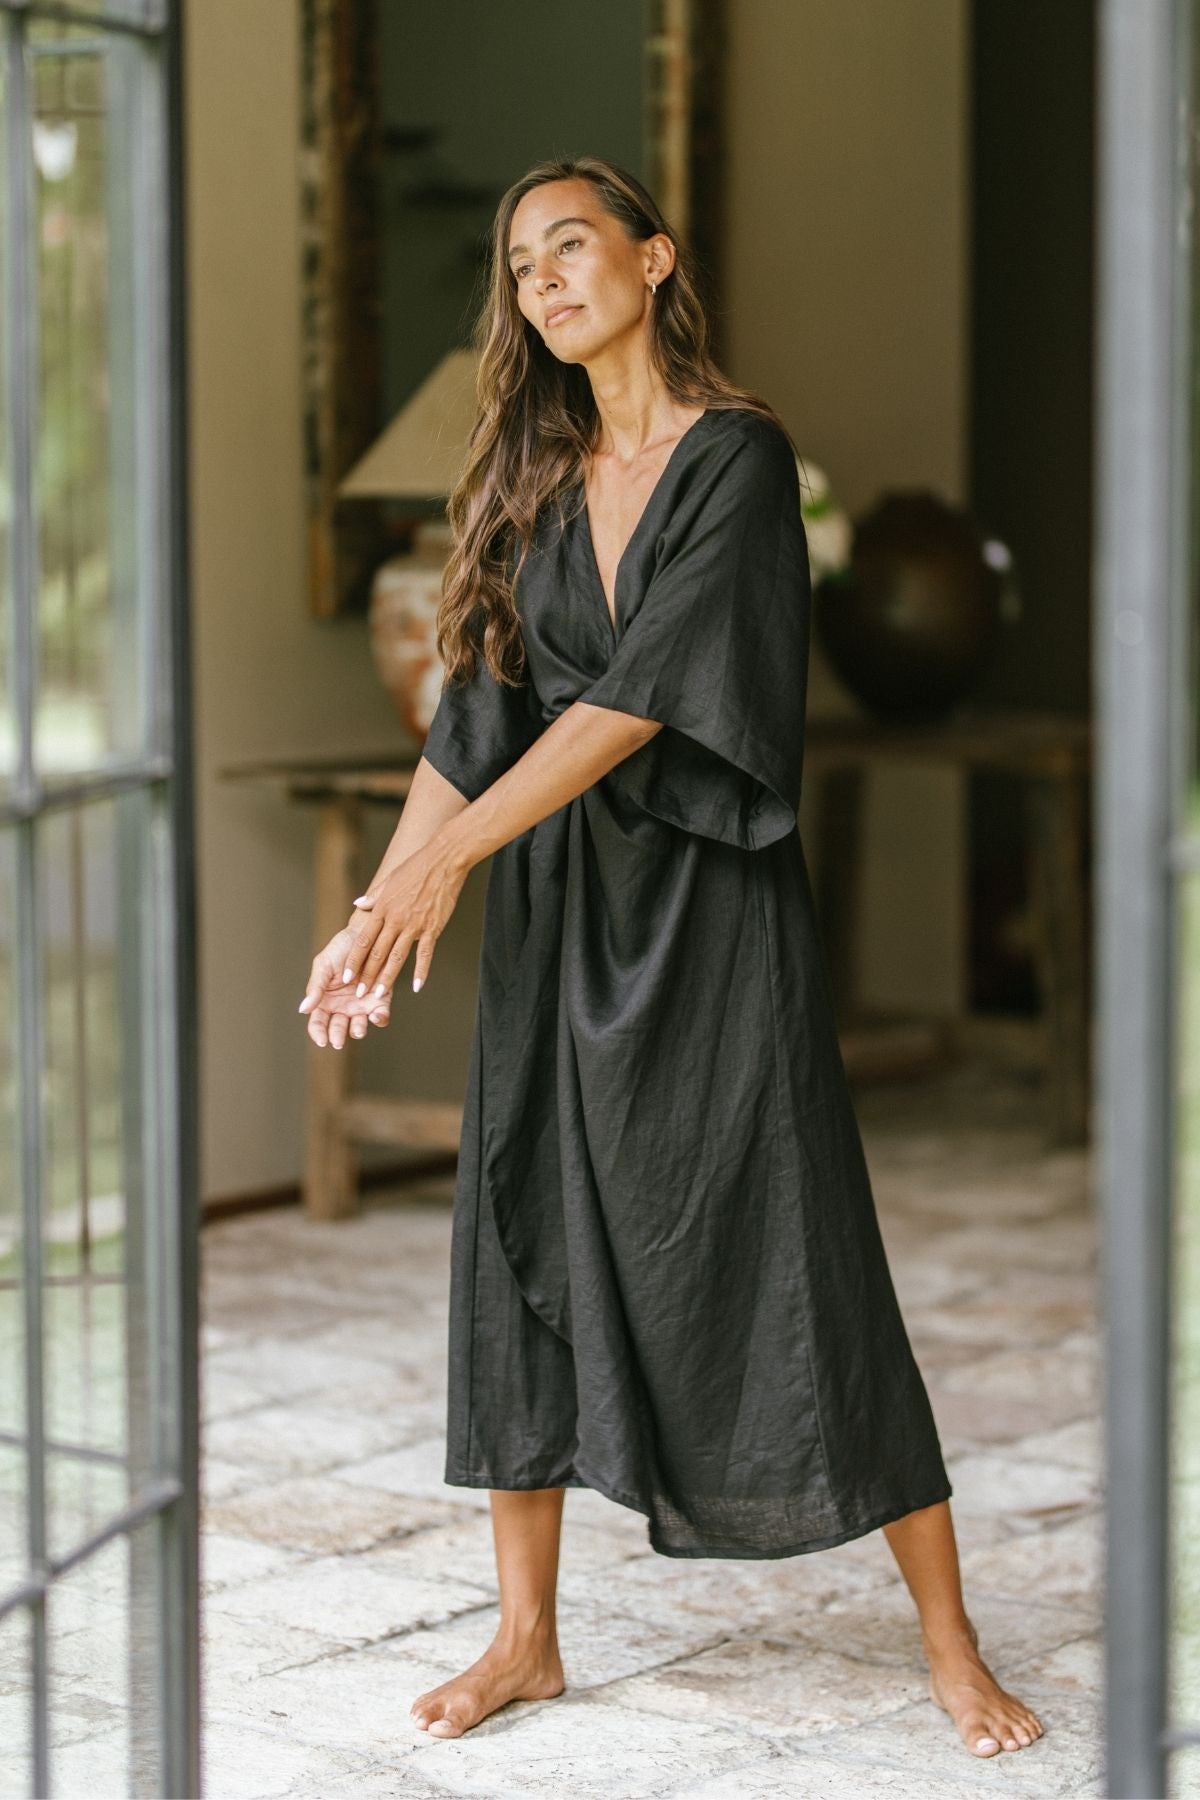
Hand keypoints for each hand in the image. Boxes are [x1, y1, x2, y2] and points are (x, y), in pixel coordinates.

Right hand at [297, 922, 392, 1049]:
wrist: (367, 934)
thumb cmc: (341, 949)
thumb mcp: (323, 965)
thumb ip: (315, 987)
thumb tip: (303, 1009)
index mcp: (325, 1000)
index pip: (318, 1022)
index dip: (318, 1033)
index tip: (321, 1040)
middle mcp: (342, 1007)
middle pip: (337, 1028)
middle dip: (337, 1036)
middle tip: (338, 1041)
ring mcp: (361, 1005)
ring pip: (358, 1026)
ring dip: (357, 1031)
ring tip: (357, 1030)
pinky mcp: (380, 1001)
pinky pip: (380, 1016)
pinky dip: (379, 1019)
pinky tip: (375, 1016)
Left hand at [338, 838, 468, 1002]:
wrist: (443, 860)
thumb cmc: (416, 867)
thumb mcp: (390, 880)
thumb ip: (374, 896)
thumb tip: (358, 904)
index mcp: (382, 908)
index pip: (363, 940)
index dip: (354, 960)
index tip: (346, 976)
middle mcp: (395, 919)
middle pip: (377, 953)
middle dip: (366, 975)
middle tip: (359, 994)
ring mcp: (414, 925)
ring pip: (397, 957)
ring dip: (387, 978)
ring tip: (379, 994)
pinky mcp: (432, 928)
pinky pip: (425, 954)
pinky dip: (421, 971)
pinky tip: (417, 986)